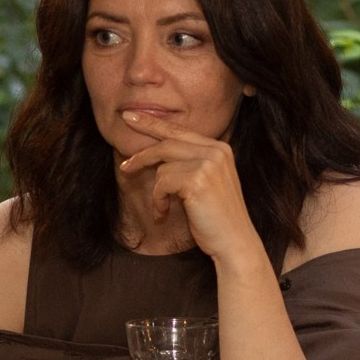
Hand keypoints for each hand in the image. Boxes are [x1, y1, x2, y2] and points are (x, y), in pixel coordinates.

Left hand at [116, 112, 257, 263]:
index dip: (153, 123)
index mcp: (219, 148)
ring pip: (162, 167)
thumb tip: (154, 149)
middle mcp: (215, 152)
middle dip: (141, 156)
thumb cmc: (215, 216)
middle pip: (166, 144)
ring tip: (162, 208)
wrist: (235, 242)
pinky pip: (161, 184)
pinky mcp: (197, 181)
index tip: (130, 116)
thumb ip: (188, 162)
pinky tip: (164, 213)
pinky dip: (158, 201)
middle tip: (125, 167)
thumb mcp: (204, 182)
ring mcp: (208, 165)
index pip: (179, 131)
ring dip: (157, 192)